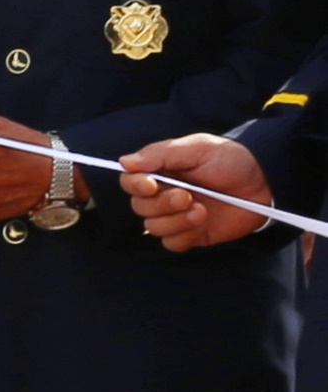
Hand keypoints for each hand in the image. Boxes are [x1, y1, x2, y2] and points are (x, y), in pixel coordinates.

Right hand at [125, 131, 279, 248]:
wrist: (266, 182)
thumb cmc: (232, 160)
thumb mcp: (197, 148)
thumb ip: (160, 154)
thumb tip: (124, 162)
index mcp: (161, 172)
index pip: (130, 182)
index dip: (136, 186)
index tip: (152, 185)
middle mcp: (163, 195)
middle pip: (140, 208)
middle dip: (163, 204)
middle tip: (188, 196)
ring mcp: (176, 217)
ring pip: (154, 228)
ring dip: (176, 221)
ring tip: (202, 210)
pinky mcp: (191, 235)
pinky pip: (172, 244)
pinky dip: (184, 235)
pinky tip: (202, 223)